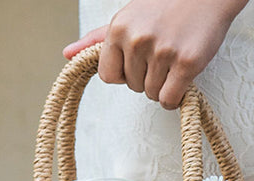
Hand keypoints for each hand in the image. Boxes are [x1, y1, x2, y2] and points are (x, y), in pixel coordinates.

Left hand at [63, 0, 248, 109]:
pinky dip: (175, 98)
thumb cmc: (166, 7)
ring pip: (152, 94)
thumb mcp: (128, 18)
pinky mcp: (185, 63)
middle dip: (146, 78)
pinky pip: (169, 99)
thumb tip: (67, 54)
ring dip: (163, 87)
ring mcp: (162, 52)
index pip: (108, 76)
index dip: (124, 74)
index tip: (138, 63)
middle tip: (162, 56)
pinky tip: (181, 80)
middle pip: (132, 87)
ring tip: (173, 62)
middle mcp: (137, 40)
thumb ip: (98, 39)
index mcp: (119, 28)